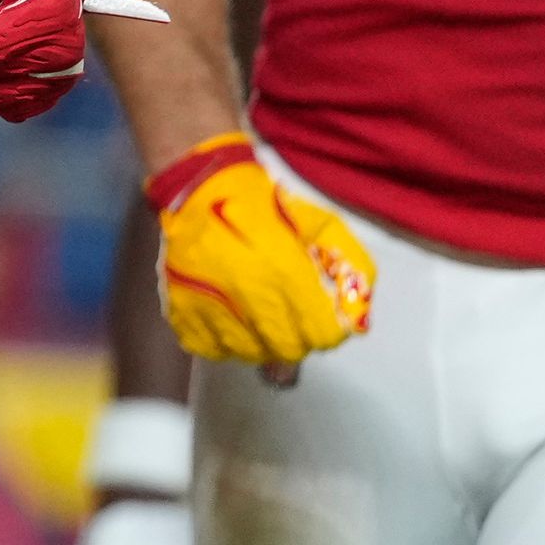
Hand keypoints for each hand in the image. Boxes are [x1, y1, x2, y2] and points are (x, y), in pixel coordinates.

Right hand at [148, 135, 372, 371]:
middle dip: (297, 337)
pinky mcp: (184, 316)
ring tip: (260, 316)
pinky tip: (231, 318)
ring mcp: (212, 309)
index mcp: (286, 272)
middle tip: (291, 317)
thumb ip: (348, 264)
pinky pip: (216, 351)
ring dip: (263, 342)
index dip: (327, 329)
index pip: (322, 334)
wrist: (200, 190)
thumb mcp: (320, 223)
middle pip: (289, 350)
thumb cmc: (265, 207)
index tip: (321, 318)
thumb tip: (359, 312)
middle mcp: (249, 296)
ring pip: (253, 355)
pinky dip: (227, 342)